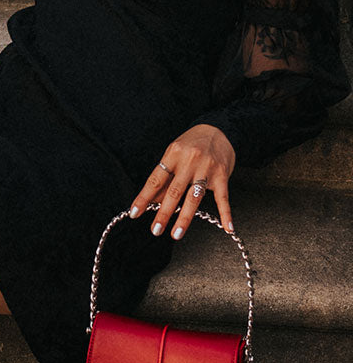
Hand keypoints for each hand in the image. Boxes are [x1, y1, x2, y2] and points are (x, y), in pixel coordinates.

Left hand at [128, 124, 236, 238]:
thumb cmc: (191, 145)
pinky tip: (227, 227)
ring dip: (185, 217)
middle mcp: (190, 161)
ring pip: (194, 197)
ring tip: (177, 233)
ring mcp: (207, 168)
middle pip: (174, 191)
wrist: (220, 129)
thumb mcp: (173, 155)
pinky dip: (226, 213)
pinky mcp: (222, 175)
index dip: (144, 198)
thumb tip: (151, 202)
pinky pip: (223, 197)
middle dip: (163, 213)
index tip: (135, 213)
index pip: (155, 180)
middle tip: (156, 229)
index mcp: (173, 155)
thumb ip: (165, 178)